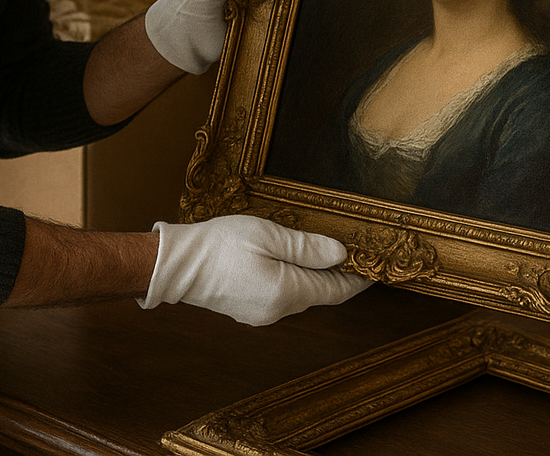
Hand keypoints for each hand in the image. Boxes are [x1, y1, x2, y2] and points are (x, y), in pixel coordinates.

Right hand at [138, 214, 369, 325]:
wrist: (175, 265)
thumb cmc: (218, 245)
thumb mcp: (267, 234)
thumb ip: (306, 246)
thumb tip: (341, 253)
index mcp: (287, 291)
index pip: (336, 289)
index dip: (358, 278)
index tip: (375, 265)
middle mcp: (278, 310)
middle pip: (320, 293)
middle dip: (338, 275)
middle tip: (354, 250)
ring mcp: (261, 314)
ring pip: (300, 294)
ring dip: (315, 276)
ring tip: (324, 251)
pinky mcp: (247, 309)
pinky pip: (281, 295)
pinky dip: (294, 280)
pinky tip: (290, 260)